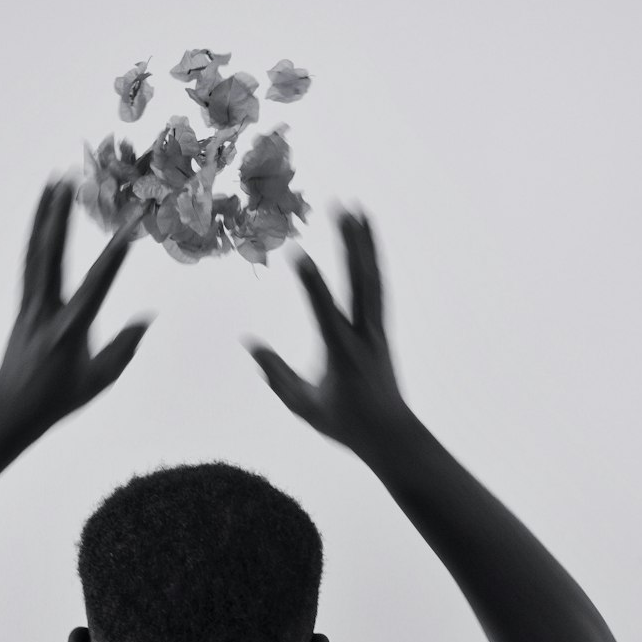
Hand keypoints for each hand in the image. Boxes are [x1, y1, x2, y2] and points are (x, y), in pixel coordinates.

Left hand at [0, 176, 155, 429]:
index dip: (114, 254)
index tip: (128, 226)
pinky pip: (29, 263)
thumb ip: (124, 348)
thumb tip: (145, 318)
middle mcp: (45, 310)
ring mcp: (30, 304)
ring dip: (43, 216)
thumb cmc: (60, 398)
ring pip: (35, 252)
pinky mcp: (23, 305)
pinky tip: (41, 220)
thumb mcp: (100, 379)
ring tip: (51, 184)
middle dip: (59, 216)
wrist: (13, 408)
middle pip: (51, 254)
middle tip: (67, 180)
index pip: (96, 284)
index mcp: (70, 328)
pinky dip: (35, 237)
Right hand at [242, 203, 408, 453]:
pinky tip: (367, 240)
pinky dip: (372, 261)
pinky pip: (377, 287)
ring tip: (357, 210)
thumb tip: (250, 344)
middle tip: (340, 207)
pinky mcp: (382, 328)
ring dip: (364, 243)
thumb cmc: (344, 423)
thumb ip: (277, 375)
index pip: (324, 310)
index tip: (295, 251)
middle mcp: (364, 334)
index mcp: (343, 353)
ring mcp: (377, 328)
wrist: (391, 433)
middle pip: (358, 281)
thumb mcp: (304, 406)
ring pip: (372, 278)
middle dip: (349, 243)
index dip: (310, 281)